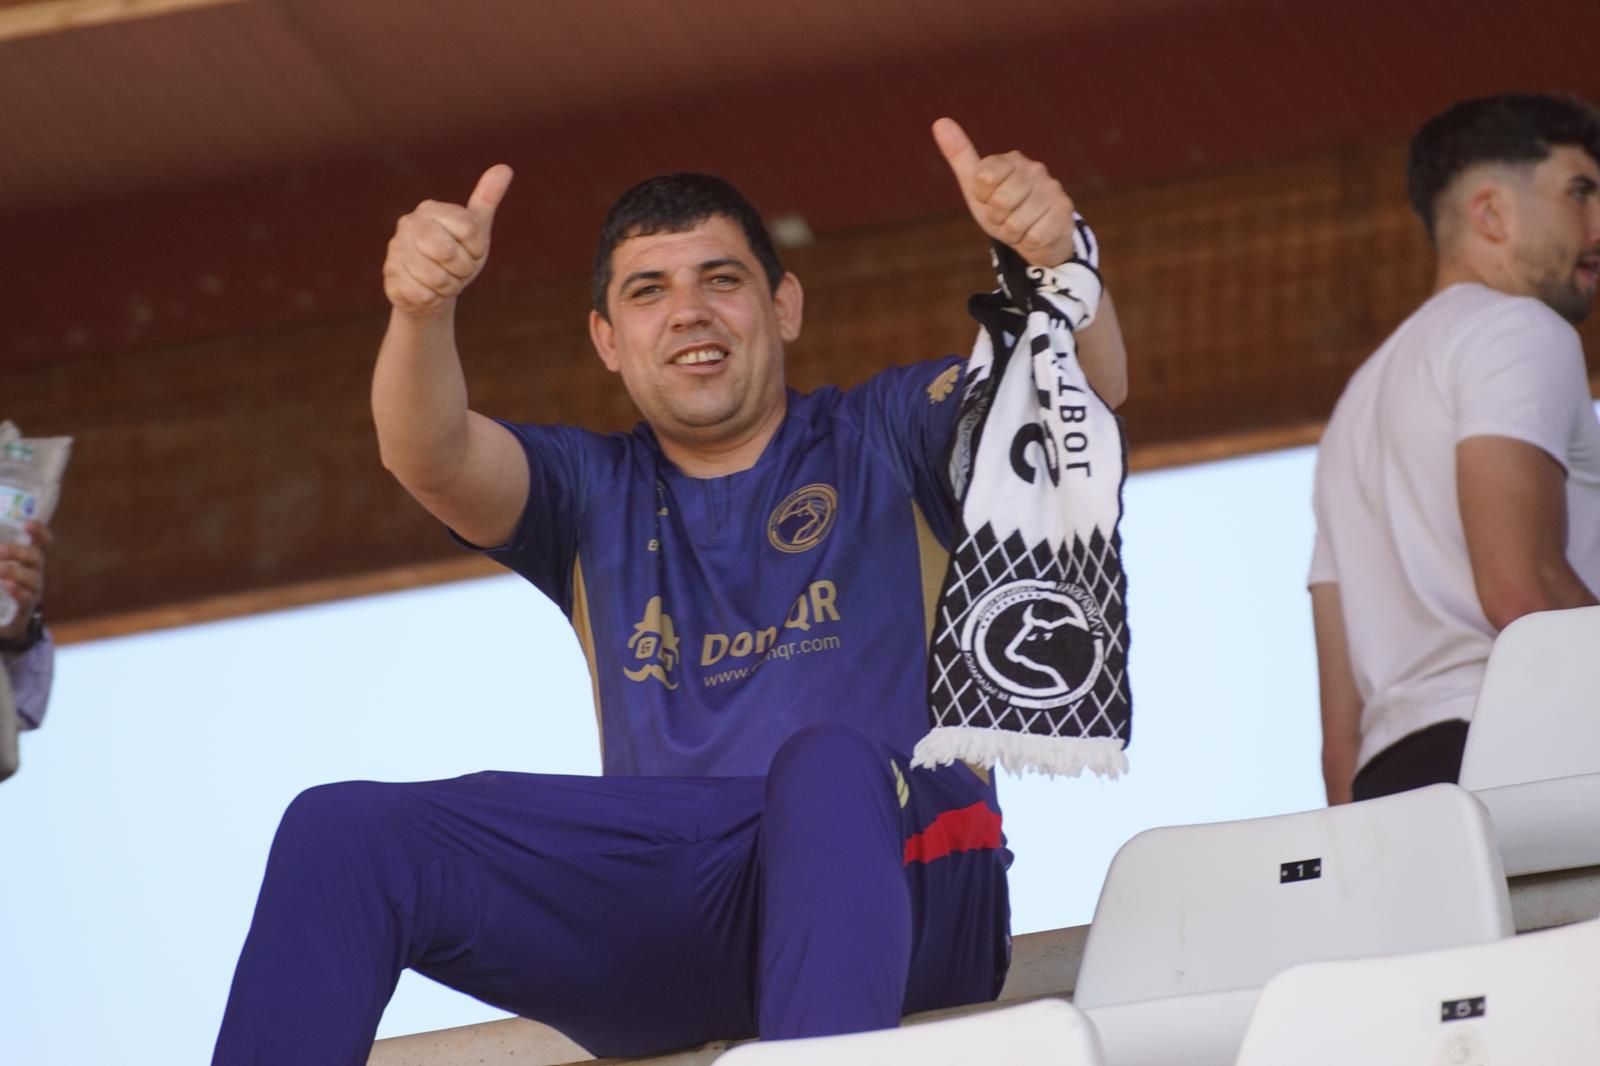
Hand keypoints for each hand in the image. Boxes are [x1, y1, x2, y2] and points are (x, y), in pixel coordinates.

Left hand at [0, 520, 49, 637]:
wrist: (2, 619)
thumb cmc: (2, 585)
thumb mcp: (2, 564)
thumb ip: (0, 557)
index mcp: (28, 559)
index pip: (43, 542)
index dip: (40, 532)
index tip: (27, 525)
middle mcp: (35, 572)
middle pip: (36, 557)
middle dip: (19, 551)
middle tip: (0, 550)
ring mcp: (33, 591)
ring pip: (32, 578)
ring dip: (15, 571)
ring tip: (0, 569)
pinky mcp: (24, 608)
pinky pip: (26, 599)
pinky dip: (17, 591)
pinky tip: (7, 585)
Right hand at [382, 165, 513, 316]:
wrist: (432, 289)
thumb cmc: (457, 255)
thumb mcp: (476, 229)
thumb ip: (487, 198)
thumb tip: (505, 168)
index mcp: (431, 209)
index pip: (469, 228)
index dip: (477, 249)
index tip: (472, 252)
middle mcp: (408, 225)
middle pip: (448, 251)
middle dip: (462, 269)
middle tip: (459, 271)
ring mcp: (395, 250)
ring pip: (436, 277)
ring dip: (448, 286)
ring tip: (444, 281)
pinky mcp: (389, 278)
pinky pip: (423, 295)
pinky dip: (433, 299)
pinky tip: (428, 292)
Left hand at [933, 118, 1075, 268]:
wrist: (1037, 237)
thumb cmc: (1003, 209)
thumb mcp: (976, 186)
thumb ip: (959, 156)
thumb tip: (939, 122)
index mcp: (1011, 160)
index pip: (982, 178)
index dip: (982, 197)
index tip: (989, 198)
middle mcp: (1034, 169)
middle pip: (1000, 202)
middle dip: (998, 218)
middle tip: (1005, 216)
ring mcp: (1052, 189)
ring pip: (1016, 223)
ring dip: (1013, 233)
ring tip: (1021, 225)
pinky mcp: (1064, 211)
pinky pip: (1034, 236)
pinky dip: (1029, 242)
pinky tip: (1035, 233)